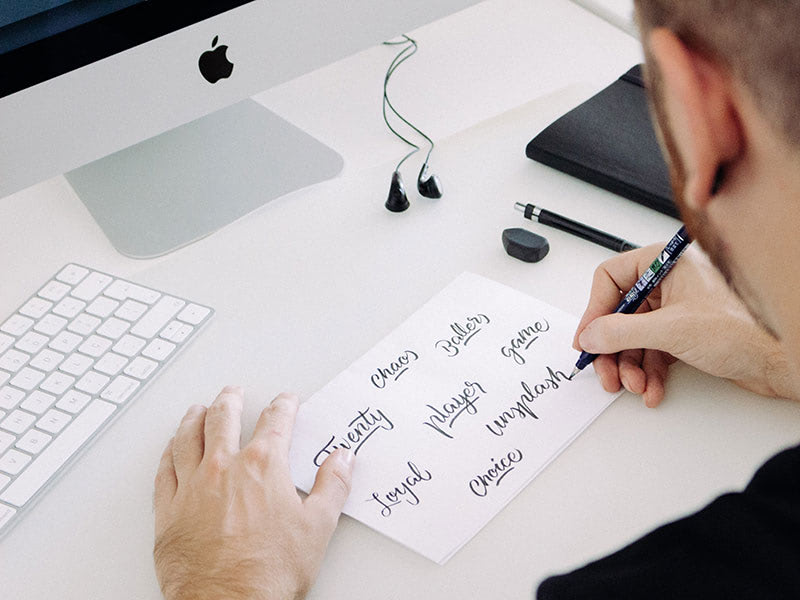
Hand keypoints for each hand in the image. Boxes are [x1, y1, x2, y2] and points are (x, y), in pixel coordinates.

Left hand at [153, 387, 354, 599]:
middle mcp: (224, 468)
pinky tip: (171, 448)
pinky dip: (168, 453)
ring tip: (198, 409)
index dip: (284, 407)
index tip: (286, 401)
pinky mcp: (169, 510)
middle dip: (231, 400)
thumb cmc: (268, 572)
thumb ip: (333, 486)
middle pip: (223, 418)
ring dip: (194, 418)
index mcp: (263, 466)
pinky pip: (164, 470)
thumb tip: (343, 460)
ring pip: (188, 438)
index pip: (276, 421)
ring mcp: (192, 487)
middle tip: (234, 392)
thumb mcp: (318, 528)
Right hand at [573, 245, 797, 406]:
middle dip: (612, 349)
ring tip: (634, 385)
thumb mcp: (671, 330)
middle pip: (619, 313)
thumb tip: (590, 336)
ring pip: (634, 337)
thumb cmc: (745, 330)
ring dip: (629, 366)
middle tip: (606, 372)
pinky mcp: (684, 333)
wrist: (782, 361)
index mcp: (666, 263)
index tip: (587, 339)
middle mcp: (669, 282)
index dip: (594, 310)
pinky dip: (648, 372)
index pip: (611, 278)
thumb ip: (622, 332)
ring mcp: (677, 308)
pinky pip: (652, 351)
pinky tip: (652, 389)